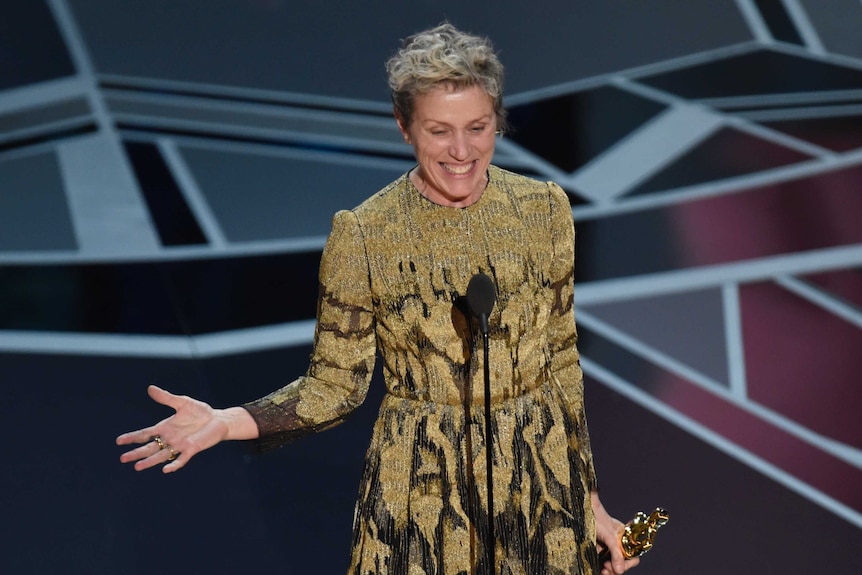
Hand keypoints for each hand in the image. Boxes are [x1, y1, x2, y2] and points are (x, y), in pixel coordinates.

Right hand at [116, 385, 239, 472]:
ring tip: (138, 467)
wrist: (218, 420)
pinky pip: (181, 459)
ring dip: (150, 461)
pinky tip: (165, 470)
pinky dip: (174, 465)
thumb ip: (166, 397)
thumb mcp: (182, 402)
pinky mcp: (191, 449)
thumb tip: (150, 388)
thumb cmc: (200, 412)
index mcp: (165, 428)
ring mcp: (179, 445)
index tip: (119, 441)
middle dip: (137, 453)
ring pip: (162, 455)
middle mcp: (169, 439)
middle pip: (150, 447)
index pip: (145, 434)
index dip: (133, 437)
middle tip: (123, 458)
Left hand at [592, 493, 640, 574]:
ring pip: (612, 565)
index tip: (619, 567)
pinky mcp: (597, 550)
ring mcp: (607, 548)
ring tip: (603, 571)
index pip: (632, 556)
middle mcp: (617, 545)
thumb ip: (616, 554)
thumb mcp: (610, 537)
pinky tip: (599, 570)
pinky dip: (601, 568)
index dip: (628, 564)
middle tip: (607, 569)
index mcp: (625, 540)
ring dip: (609, 570)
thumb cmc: (598, 519)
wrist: (582, 512)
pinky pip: (602, 563)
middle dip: (616, 569)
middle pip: (622, 563)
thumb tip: (620, 571)